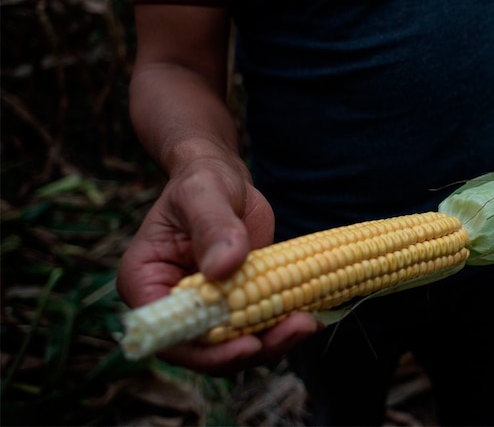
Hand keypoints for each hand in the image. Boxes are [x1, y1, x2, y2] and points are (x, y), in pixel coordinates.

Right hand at [117, 158, 320, 373]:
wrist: (223, 179)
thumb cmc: (202, 180)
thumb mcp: (204, 194)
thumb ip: (212, 228)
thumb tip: (223, 268)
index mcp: (146, 283)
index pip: (168, 334)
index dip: (205, 351)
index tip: (247, 344)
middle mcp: (174, 305)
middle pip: (207, 349)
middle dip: (252, 348)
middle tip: (297, 327)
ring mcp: (207, 309)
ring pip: (237, 344)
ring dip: (275, 341)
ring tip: (308, 321)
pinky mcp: (237, 305)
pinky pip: (257, 327)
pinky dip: (283, 326)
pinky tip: (311, 314)